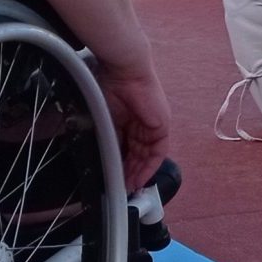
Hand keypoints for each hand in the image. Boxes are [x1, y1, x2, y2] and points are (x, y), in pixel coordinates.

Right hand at [97, 62, 172, 190]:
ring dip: (139, 174)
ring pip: (147, 157)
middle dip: (130, 174)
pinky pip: (157, 152)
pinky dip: (149, 167)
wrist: (123, 71)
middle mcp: (142, 125)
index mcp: (128, 121)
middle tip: (121, 190)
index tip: (113, 180)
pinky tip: (139, 178)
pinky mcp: (162, 126)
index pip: (126, 149)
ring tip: (128, 188)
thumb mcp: (104, 119)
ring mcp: (153, 125)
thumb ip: (106, 137)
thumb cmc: (108, 87)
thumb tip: (100, 158)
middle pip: (138, 155)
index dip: (121, 166)